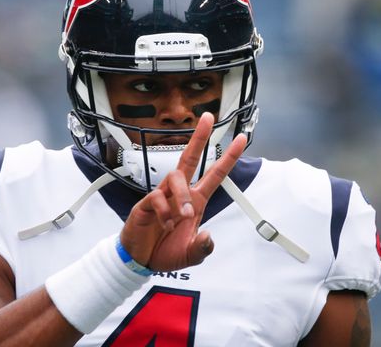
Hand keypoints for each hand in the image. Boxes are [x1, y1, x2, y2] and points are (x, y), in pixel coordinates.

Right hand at [119, 112, 246, 271]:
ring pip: (176, 178)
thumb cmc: (165, 252)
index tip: (241, 140)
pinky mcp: (145, 204)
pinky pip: (156, 198)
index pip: (215, 174)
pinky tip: (166, 225)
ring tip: (183, 216)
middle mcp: (180, 195)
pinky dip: (164, 212)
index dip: (228, 157)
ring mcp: (163, 197)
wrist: (140, 261)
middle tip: (209, 118)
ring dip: (182, 196)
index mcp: (195, 201)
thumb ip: (202, 248)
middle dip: (200, 138)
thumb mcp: (191, 256)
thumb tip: (209, 236)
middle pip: (190, 158)